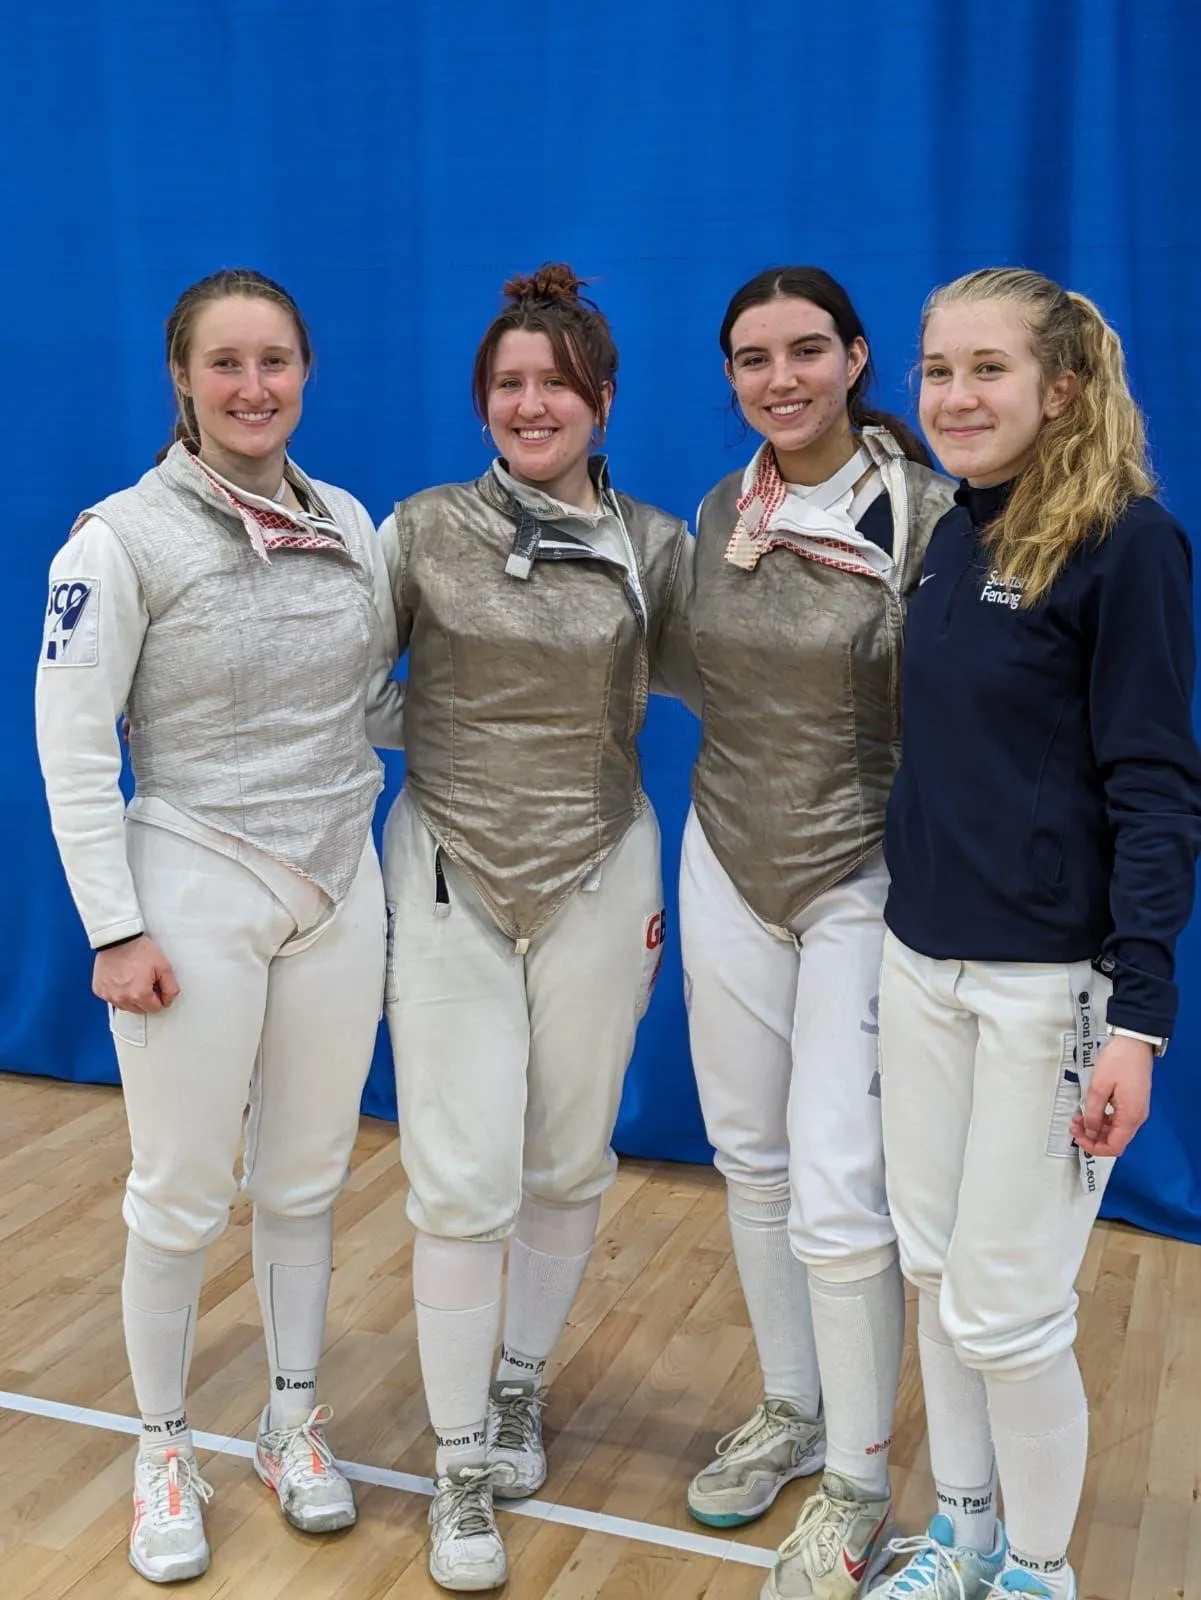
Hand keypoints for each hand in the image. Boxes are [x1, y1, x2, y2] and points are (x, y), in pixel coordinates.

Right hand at [93, 935, 179, 1013]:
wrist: (118, 938)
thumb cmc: (139, 950)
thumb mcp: (163, 966)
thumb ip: (170, 988)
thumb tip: (168, 1001)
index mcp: (139, 994)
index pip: (155, 1009)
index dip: (159, 997)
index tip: (156, 985)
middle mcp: (122, 999)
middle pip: (140, 1009)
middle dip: (146, 999)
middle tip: (145, 980)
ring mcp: (108, 995)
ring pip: (125, 1006)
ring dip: (131, 997)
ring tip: (132, 978)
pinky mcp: (99, 990)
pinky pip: (112, 998)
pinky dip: (118, 992)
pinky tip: (121, 978)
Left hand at [1070, 1034, 1151, 1157]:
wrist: (1134, 1042)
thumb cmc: (1117, 1062)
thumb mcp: (1099, 1087)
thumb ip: (1093, 1113)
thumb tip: (1089, 1131)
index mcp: (1130, 1116)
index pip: (1114, 1147)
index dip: (1094, 1148)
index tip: (1077, 1138)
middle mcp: (1137, 1118)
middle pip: (1115, 1141)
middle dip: (1092, 1137)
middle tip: (1073, 1125)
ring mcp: (1137, 1110)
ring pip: (1116, 1131)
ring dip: (1096, 1128)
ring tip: (1077, 1117)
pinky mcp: (1134, 1103)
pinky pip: (1118, 1120)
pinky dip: (1103, 1120)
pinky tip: (1089, 1111)